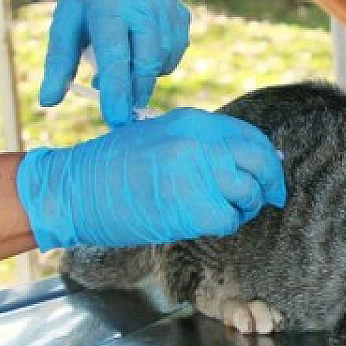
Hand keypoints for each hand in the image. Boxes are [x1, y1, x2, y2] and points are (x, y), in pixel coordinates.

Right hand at [16, 108, 286, 249]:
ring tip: (220, 211)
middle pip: (259, 161)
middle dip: (270, 183)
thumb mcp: (159, 137)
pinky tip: (203, 221)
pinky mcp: (190, 206)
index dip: (268, 158)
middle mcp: (198, 142)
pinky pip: (228, 219)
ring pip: (248, 193)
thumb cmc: (112, 167)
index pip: (249, 136)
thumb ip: (201, 144)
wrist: (73, 189)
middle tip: (270, 199)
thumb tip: (250, 160)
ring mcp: (195, 173)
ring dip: (242, 208)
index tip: (272, 175)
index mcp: (192, 121)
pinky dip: (223, 224)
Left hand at [41, 0, 191, 126]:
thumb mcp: (64, 26)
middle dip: (135, 91)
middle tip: (123, 112)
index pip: (116, 53)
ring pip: (163, 60)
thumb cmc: (84, 5)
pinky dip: (159, 65)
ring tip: (124, 70)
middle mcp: (143, 0)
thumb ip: (58, 63)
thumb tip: (48, 101)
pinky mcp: (182, 13)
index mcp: (108, 2)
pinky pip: (175, 53)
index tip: (116, 119)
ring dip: (145, 77)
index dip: (117, 89)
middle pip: (146, 60)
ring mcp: (167, 5)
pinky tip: (142, 55)